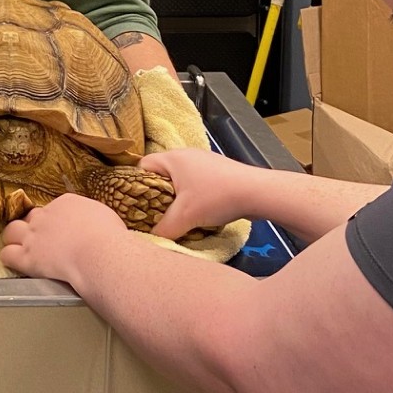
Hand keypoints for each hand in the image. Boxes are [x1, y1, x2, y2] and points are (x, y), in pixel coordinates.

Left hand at [1, 194, 126, 285]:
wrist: (99, 254)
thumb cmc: (110, 238)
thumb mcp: (104, 217)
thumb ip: (92, 218)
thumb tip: (93, 225)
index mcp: (66, 203)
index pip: (53, 209)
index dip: (55, 222)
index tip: (63, 233)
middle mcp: (46, 216)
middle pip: (30, 217)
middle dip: (33, 227)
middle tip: (43, 241)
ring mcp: (34, 236)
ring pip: (11, 231)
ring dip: (14, 239)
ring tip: (21, 249)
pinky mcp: (27, 257)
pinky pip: (7, 254)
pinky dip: (10, 257)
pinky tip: (16, 263)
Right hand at [141, 149, 263, 239]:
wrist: (256, 192)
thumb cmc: (215, 197)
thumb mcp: (184, 217)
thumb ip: (163, 229)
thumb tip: (151, 237)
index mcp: (172, 158)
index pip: (142, 166)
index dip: (135, 186)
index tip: (138, 205)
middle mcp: (186, 154)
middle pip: (160, 174)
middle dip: (157, 195)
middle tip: (156, 215)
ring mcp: (203, 161)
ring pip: (179, 180)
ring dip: (176, 198)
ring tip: (178, 216)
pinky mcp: (217, 171)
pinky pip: (195, 183)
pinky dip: (192, 197)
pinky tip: (198, 212)